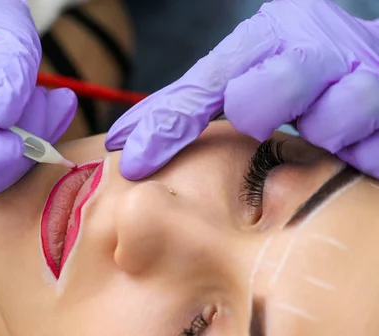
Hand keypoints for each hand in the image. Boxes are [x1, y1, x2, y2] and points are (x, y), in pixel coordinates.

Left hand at [106, 0, 378, 179]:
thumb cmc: (299, 74)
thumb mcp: (244, 72)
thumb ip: (186, 105)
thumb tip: (122, 142)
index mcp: (270, 34)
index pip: (208, 80)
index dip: (169, 124)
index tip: (133, 161)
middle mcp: (317, 46)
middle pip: (268, 92)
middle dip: (262, 112)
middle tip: (267, 120)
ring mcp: (364, 75)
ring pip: (332, 119)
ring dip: (325, 134)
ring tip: (328, 130)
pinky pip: (372, 152)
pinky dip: (362, 157)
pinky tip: (358, 149)